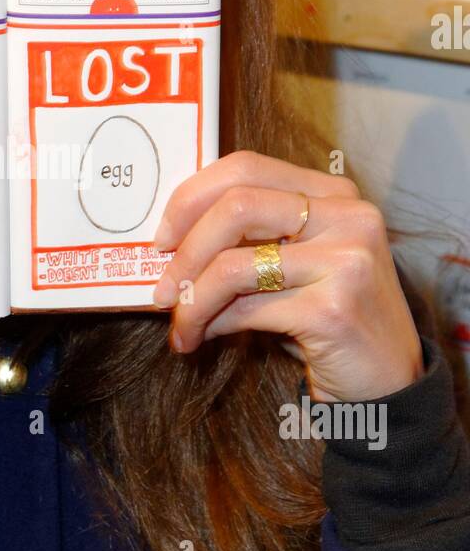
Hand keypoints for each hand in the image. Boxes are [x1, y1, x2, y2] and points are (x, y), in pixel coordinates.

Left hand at [151, 150, 423, 402]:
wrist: (388, 383)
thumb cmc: (328, 320)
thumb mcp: (295, 265)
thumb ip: (251, 239)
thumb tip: (171, 240)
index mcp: (335, 194)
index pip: (246, 167)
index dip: (191, 198)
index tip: (163, 237)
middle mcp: (348, 217)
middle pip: (236, 205)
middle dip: (185, 250)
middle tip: (161, 287)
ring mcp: (345, 261)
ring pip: (234, 264)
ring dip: (191, 300)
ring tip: (180, 324)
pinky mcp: (333, 309)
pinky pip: (245, 310)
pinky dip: (210, 324)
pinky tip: (201, 338)